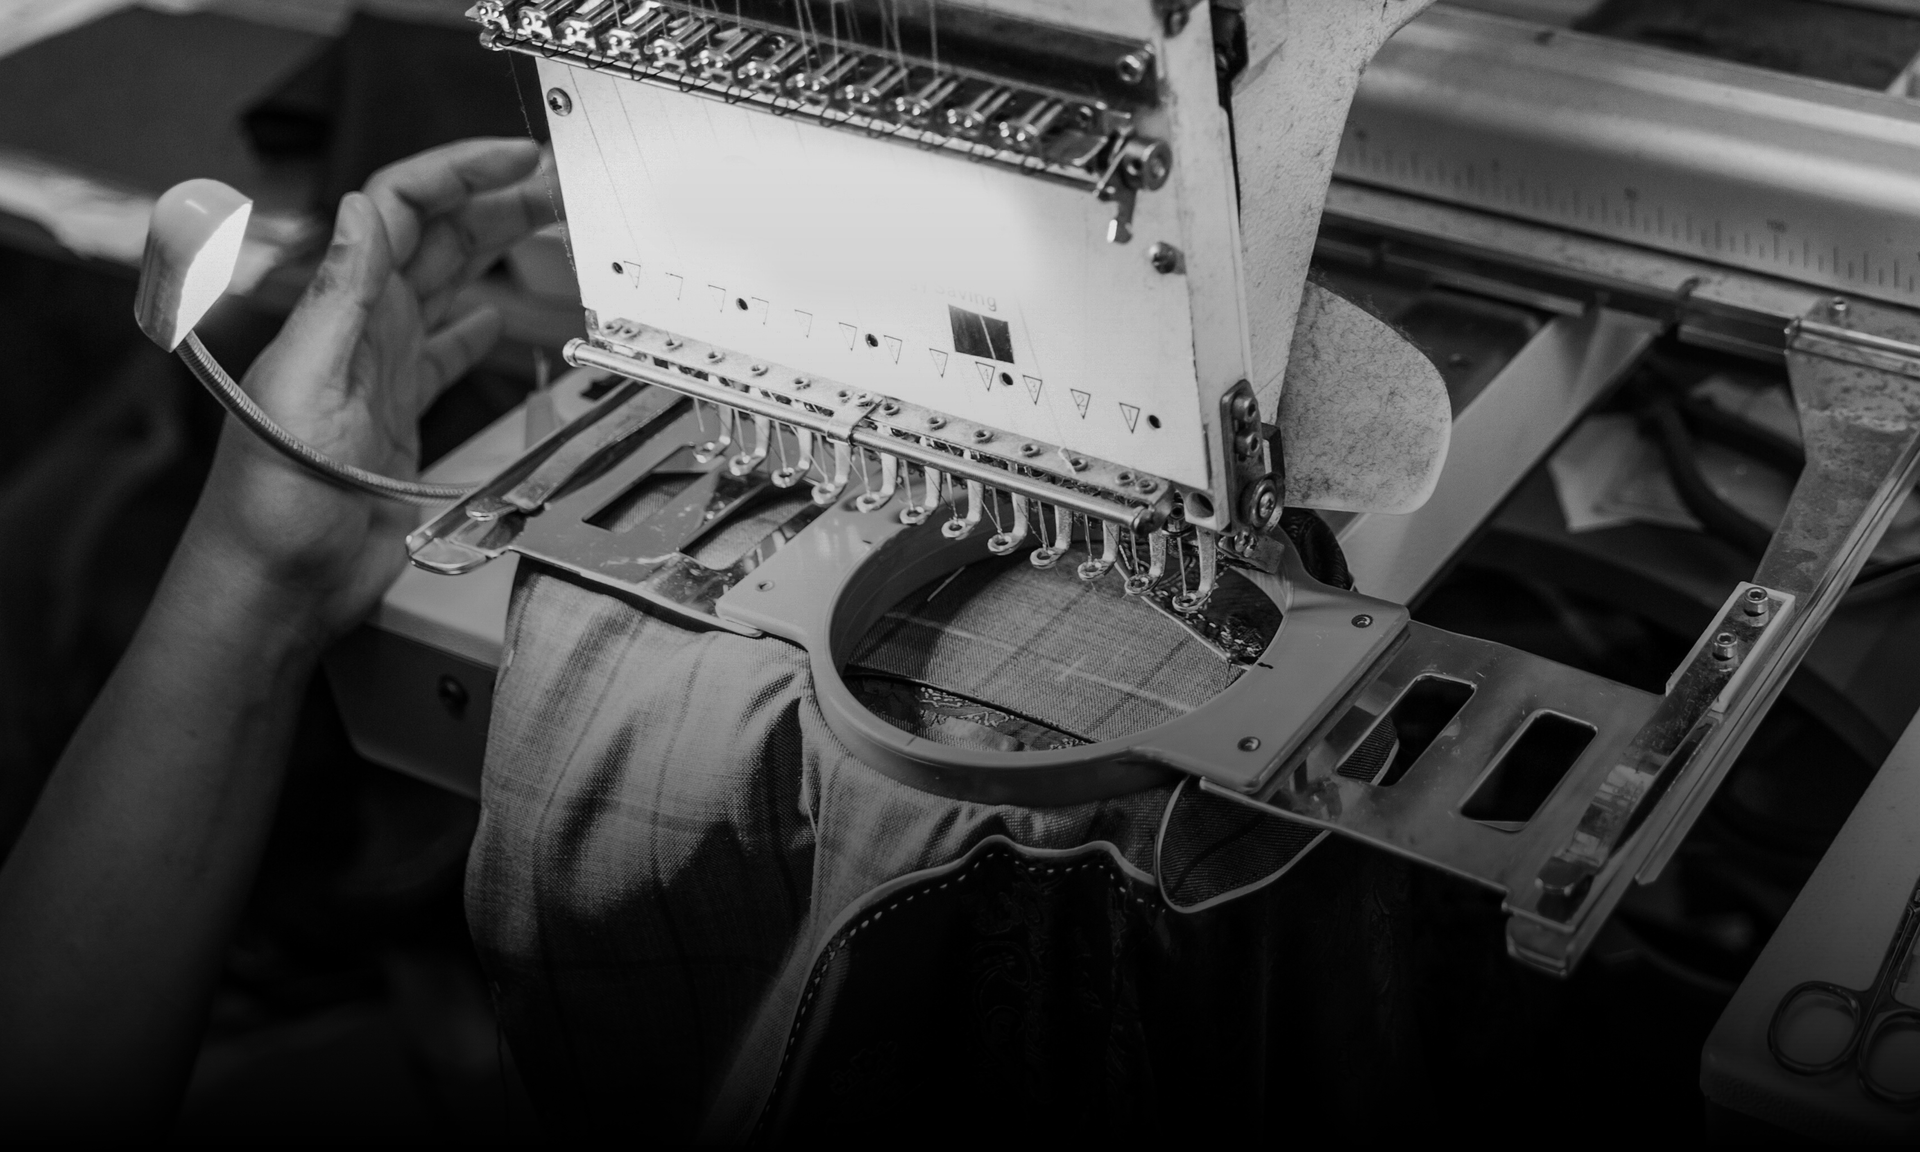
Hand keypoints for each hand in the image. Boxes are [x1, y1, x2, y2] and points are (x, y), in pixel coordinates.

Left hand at [183, 138, 556, 650]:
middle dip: (497, 201)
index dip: (460, 171)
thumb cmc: (274, 502)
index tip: (521, 158)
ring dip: (498, 253)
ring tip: (553, 233)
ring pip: (450, 288)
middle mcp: (363, 332)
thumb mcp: (307, 387)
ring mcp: (385, 374)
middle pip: (437, 239)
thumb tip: (359, 207)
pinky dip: (480, 332)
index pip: (400, 208)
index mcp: (340, 311)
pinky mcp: (403, 421)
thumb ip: (337, 296)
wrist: (278, 588)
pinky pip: (448, 358)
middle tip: (564, 188)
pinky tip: (501, 321)